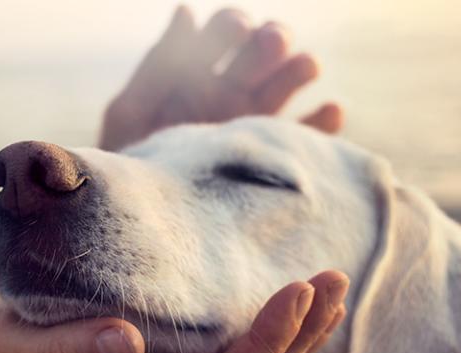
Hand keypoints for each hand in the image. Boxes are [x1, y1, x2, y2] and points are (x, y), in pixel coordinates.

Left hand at [100, 6, 342, 151]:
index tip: (237, 29)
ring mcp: (255, 125)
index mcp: (197, 74)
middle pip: (262, 53)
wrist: (143, 223)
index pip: (224, 34)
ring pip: (287, 86)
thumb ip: (158, 66)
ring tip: (306, 66)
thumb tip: (186, 11)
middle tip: (273, 42)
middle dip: (271, 41)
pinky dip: (323, 123)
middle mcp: (231, 93)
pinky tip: (330, 111)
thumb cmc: (129, 165)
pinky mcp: (274, 159)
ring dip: (300, 70)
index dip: (232, 26)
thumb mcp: (132, 114)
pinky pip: (308, 138)